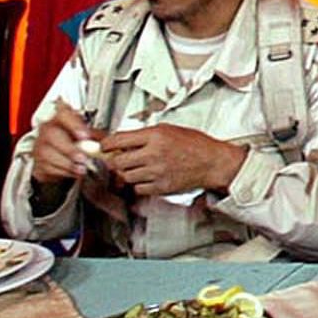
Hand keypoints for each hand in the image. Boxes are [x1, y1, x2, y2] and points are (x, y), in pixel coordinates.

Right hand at [28, 104, 102, 186]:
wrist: (58, 156)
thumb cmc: (72, 141)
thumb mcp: (86, 134)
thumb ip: (95, 136)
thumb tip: (108, 142)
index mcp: (60, 118)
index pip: (63, 114)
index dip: (73, 124)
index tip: (85, 136)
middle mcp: (47, 129)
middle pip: (52, 135)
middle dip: (69, 148)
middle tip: (83, 157)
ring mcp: (41, 145)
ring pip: (49, 153)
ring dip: (67, 163)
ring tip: (81, 168)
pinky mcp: (39, 162)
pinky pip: (49, 167)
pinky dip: (64, 171)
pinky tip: (74, 172)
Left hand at [97, 125, 246, 198]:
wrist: (213, 162)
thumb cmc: (195, 145)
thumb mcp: (169, 129)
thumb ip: (145, 135)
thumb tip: (122, 140)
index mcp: (155, 136)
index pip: (118, 140)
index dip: (106, 144)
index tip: (104, 146)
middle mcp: (154, 154)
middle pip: (117, 161)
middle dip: (116, 160)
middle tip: (120, 158)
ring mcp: (156, 172)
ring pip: (126, 176)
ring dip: (127, 172)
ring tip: (138, 167)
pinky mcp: (161, 187)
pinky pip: (138, 188)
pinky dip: (139, 184)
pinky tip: (147, 177)